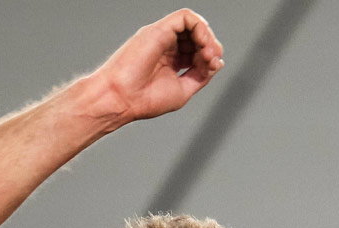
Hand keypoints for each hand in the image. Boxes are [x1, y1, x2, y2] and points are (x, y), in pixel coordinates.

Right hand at [92, 9, 224, 122]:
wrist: (121, 98)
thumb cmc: (143, 100)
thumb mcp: (183, 90)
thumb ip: (201, 75)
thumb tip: (217, 62)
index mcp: (171, 61)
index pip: (199, 51)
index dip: (210, 57)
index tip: (210, 68)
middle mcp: (167, 47)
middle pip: (198, 36)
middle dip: (211, 47)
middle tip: (210, 61)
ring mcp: (163, 37)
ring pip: (194, 24)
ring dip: (207, 36)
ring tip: (207, 52)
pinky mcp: (159, 30)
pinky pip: (185, 17)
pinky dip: (199, 26)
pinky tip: (201, 41)